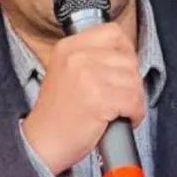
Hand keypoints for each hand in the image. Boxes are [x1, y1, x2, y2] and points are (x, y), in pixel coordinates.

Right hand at [21, 23, 144, 175]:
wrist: (41, 143)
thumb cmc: (58, 114)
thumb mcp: (65, 72)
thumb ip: (91, 58)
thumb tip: (126, 56)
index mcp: (68, 47)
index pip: (112, 32)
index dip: (125, 51)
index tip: (123, 69)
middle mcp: (77, 57)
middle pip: (128, 59)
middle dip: (131, 82)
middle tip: (121, 98)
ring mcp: (88, 76)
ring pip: (134, 81)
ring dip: (134, 100)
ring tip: (120, 111)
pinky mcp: (99, 98)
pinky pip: (134, 101)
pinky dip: (135, 113)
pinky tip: (122, 119)